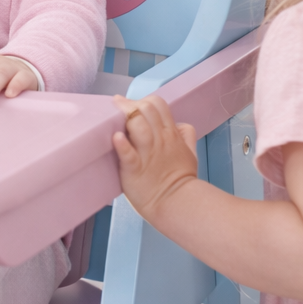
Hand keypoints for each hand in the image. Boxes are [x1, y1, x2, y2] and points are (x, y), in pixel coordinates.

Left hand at [111, 96, 198, 218]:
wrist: (177, 204)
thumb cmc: (181, 180)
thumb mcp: (190, 153)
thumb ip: (186, 135)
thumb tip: (182, 124)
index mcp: (170, 134)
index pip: (158, 104)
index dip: (143, 100)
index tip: (130, 105)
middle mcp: (159, 140)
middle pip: (146, 109)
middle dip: (130, 104)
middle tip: (117, 108)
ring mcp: (147, 154)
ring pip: (138, 126)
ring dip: (125, 118)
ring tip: (112, 118)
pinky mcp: (135, 169)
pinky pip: (128, 153)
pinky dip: (121, 144)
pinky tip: (116, 137)